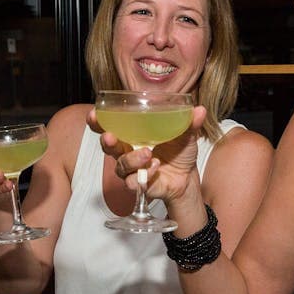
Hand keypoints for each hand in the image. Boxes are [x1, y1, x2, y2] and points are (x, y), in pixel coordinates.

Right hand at [88, 106, 207, 202]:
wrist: (187, 178)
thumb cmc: (180, 152)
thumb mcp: (187, 135)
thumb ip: (190, 123)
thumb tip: (200, 110)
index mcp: (133, 134)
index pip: (109, 126)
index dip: (98, 121)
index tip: (94, 114)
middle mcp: (127, 150)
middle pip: (107, 146)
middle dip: (106, 140)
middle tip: (110, 137)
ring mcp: (131, 169)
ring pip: (120, 165)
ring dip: (132, 159)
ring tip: (148, 154)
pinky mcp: (138, 184)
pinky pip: (133, 181)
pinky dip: (144, 174)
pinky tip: (156, 168)